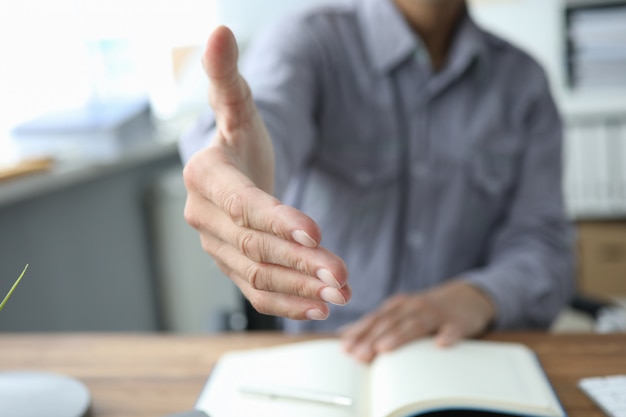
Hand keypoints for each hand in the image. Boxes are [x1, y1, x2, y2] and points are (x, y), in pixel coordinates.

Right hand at [183, 26, 350, 320]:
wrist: (232, 172)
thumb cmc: (238, 137)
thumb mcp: (236, 106)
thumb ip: (226, 75)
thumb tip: (219, 31)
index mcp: (205, 178)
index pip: (242, 204)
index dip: (276, 219)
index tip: (315, 232)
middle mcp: (203, 218)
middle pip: (254, 245)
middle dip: (298, 260)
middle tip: (342, 271)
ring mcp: (216, 247)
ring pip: (257, 273)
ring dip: (299, 286)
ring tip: (341, 291)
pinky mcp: (232, 267)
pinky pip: (257, 292)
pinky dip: (288, 303)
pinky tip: (321, 308)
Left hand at [340, 281, 494, 361]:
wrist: (466, 296)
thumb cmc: (427, 309)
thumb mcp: (400, 312)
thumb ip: (376, 323)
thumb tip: (345, 335)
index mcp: (399, 306)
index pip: (376, 319)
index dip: (360, 333)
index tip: (346, 347)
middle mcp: (414, 307)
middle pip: (391, 323)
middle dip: (373, 338)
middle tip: (359, 354)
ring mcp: (436, 313)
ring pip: (416, 324)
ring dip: (400, 336)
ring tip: (384, 348)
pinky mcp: (458, 321)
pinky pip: (453, 328)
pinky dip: (448, 334)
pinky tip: (441, 343)